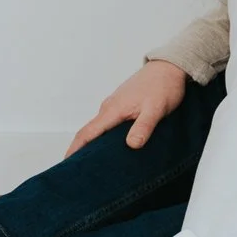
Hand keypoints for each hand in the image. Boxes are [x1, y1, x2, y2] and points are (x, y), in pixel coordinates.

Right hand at [68, 59, 188, 154]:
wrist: (170, 67)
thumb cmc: (163, 86)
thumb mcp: (156, 109)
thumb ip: (143, 126)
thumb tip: (131, 145)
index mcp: (113, 109)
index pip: (87, 132)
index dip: (75, 149)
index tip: (67, 163)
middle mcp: (110, 107)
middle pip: (90, 132)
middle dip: (81, 149)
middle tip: (79, 170)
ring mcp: (115, 105)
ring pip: (100, 127)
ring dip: (94, 143)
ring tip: (95, 162)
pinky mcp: (123, 105)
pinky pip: (109, 123)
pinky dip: (105, 135)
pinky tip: (113, 145)